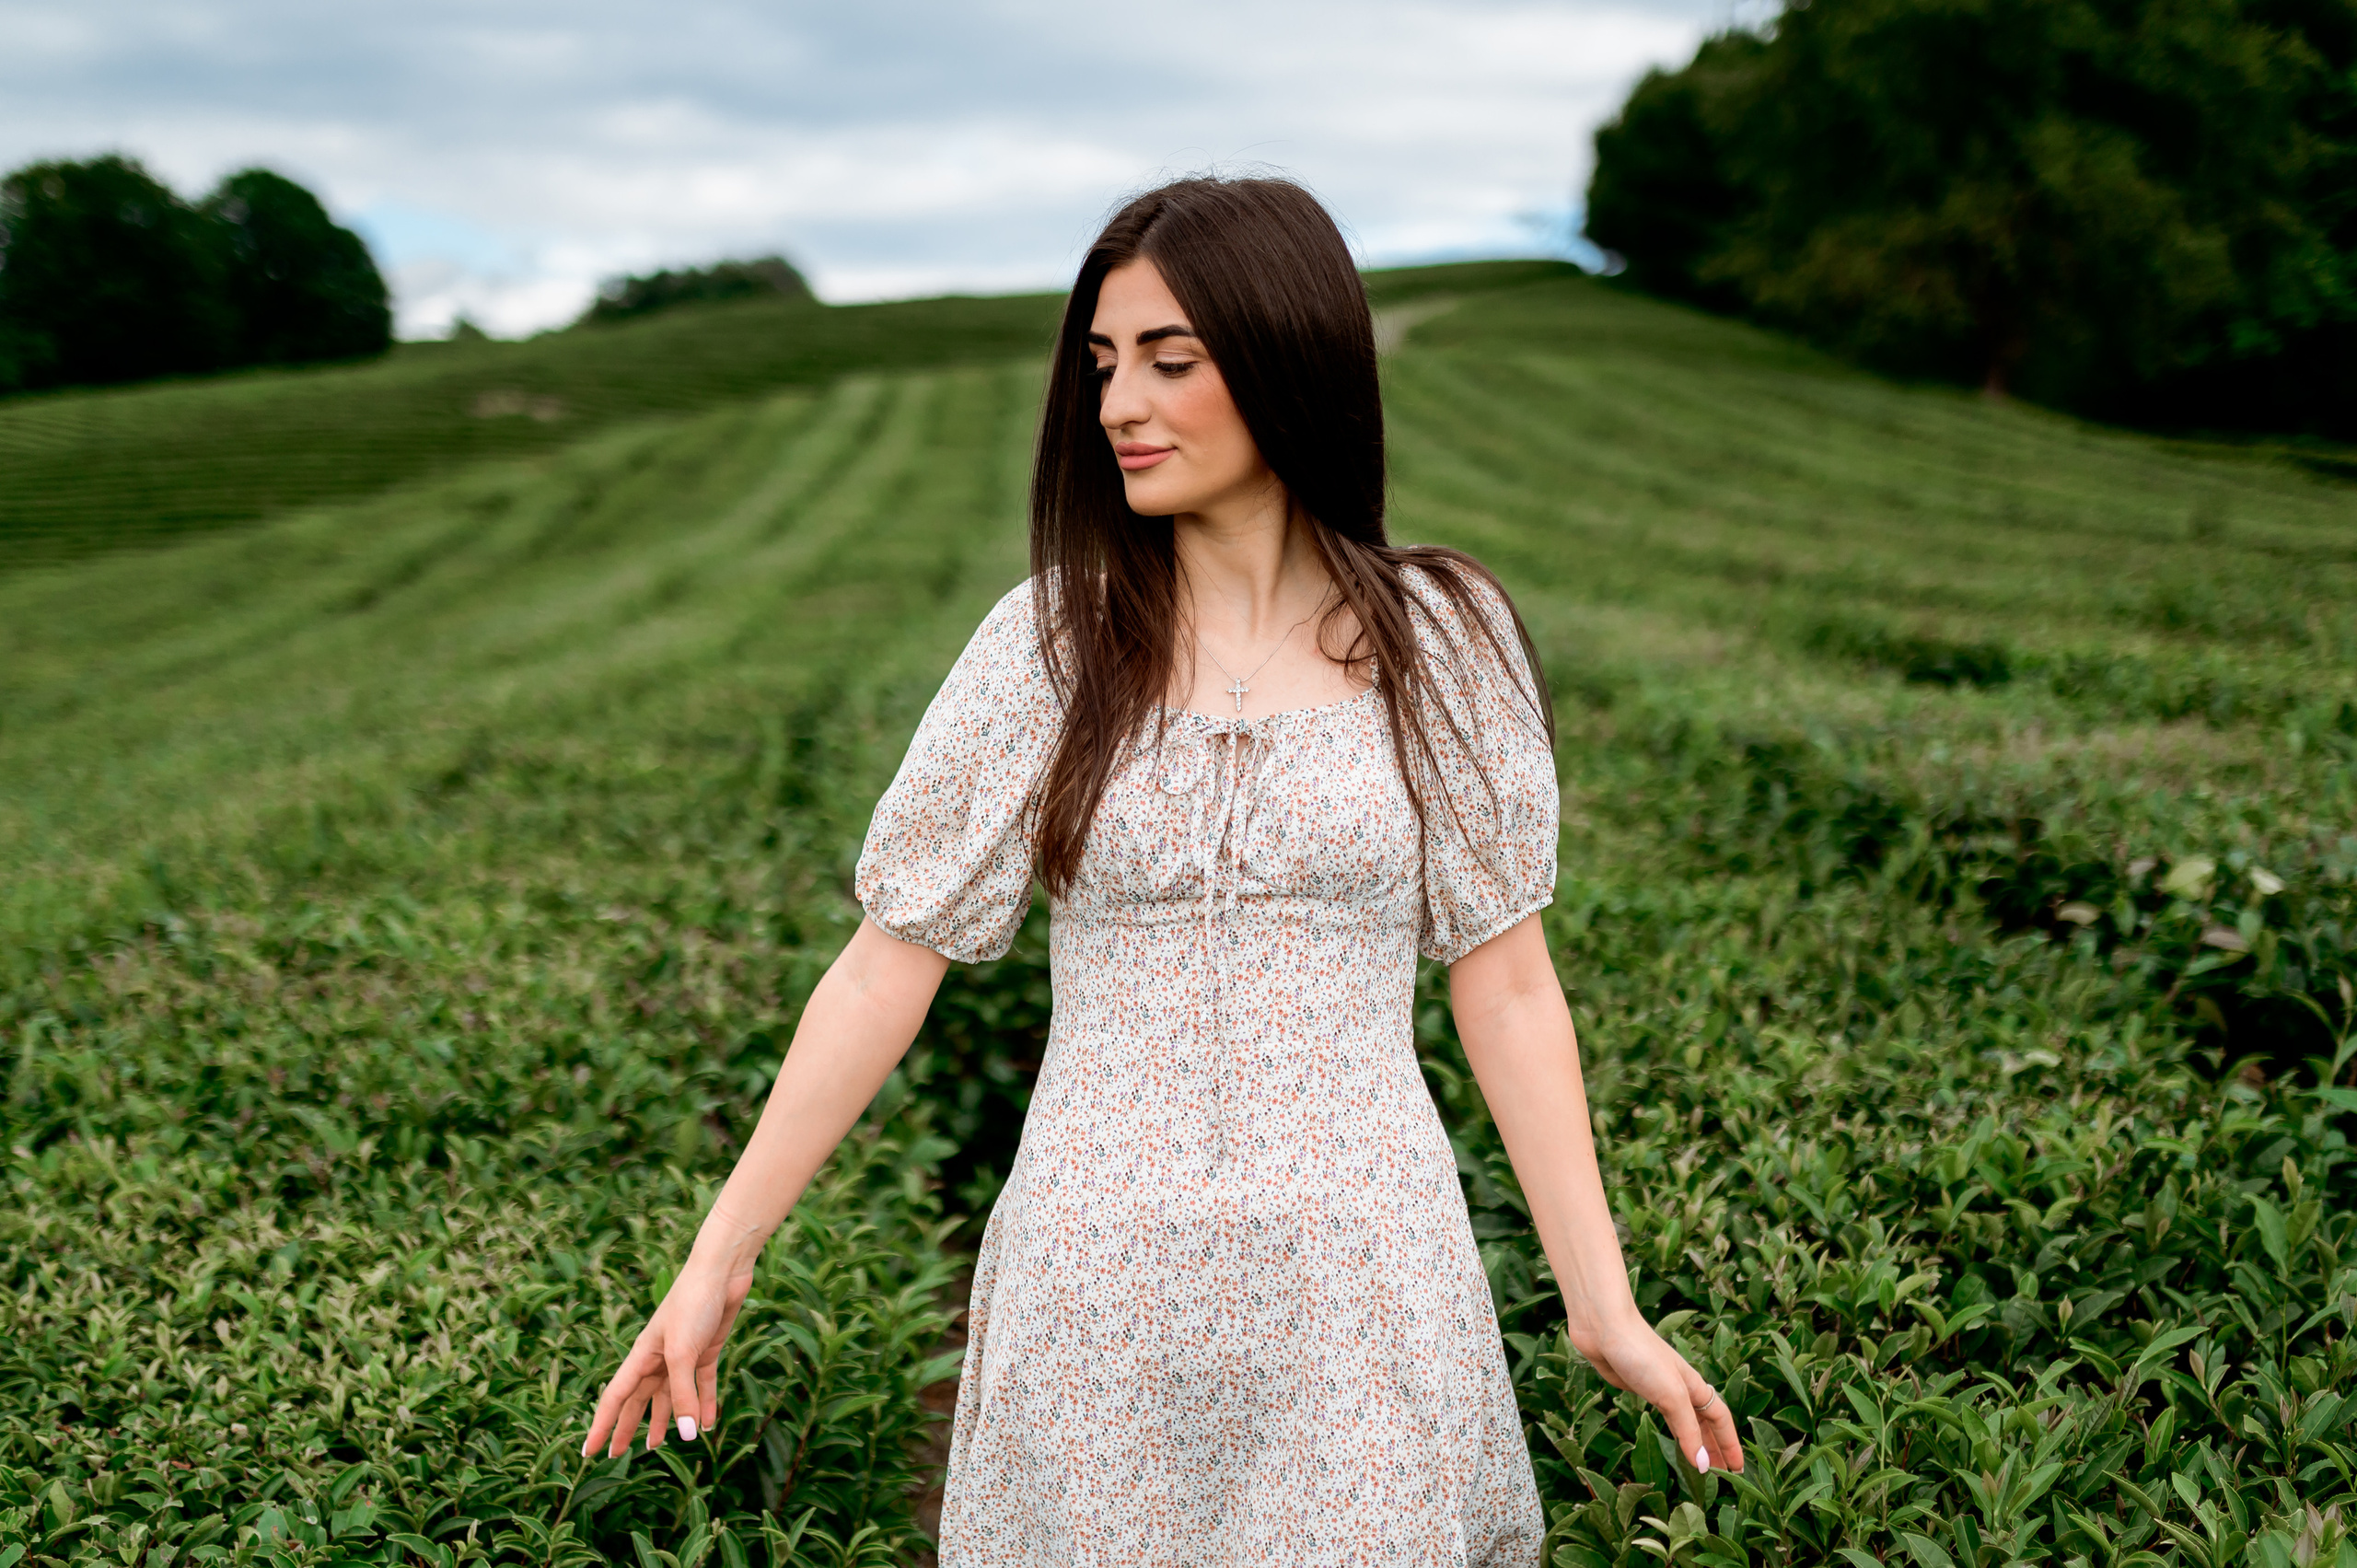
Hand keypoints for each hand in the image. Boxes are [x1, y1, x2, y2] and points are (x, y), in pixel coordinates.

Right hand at [581, 1248, 754, 1457]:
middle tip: (618, 1455)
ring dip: (666, 1419)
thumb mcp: (682, 1353)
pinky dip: (705, 1404)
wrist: (722, 1271)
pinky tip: (707, 1424)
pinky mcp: (707, 1350)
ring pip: (671, 1395)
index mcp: (642, 1356)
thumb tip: (685, 1435)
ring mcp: (684, 1355)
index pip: (615, 1397)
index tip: (588, 1451)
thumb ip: (682, 1395)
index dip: (601, 1425)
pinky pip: (703, 1384)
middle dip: (628, 1426)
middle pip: (639, 1400)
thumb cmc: (692, 1304)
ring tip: (659, 1444)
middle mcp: (659, 1358)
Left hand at [1570, 1310, 1744, 1475]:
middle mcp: (1681, 1387)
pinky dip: (1672, 1431)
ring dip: (1695, 1441)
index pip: (1720, 1419)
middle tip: (1724, 1473)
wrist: (1605, 1328)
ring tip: (1702, 1464)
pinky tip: (1672, 1438)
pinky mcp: (1639, 1387)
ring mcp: (1660, 1387)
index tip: (1738, 1469)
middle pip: (1705, 1422)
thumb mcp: (1671, 1395)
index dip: (1730, 1443)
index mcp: (1694, 1386)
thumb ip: (1688, 1429)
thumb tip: (1703, 1465)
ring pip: (1684, 1420)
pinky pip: (1664, 1416)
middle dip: (1716, 1446)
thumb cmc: (1642, 1355)